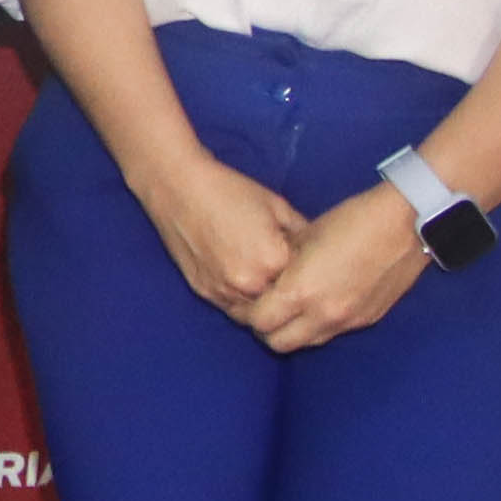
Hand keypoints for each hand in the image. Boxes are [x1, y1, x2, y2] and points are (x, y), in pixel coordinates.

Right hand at [119, 149, 309, 320]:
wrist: (179, 187)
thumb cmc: (231, 191)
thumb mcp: (278, 206)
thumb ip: (304, 234)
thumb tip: (320, 252)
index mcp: (274, 261)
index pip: (305, 280)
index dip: (308, 272)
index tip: (308, 264)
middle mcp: (250, 284)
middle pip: (282, 302)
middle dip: (288, 291)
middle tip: (287, 275)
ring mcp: (224, 292)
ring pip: (257, 313)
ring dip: (264, 302)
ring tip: (266, 280)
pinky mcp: (204, 293)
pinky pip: (232, 309)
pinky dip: (242, 301)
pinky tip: (245, 282)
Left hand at [235, 179, 431, 353]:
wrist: (406, 224)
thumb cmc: (351, 220)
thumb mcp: (305, 236)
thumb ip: (282, 263)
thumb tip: (268, 275)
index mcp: (300, 291)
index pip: (258, 322)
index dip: (247, 313)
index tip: (247, 301)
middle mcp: (322, 315)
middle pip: (279, 343)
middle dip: (266, 329)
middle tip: (265, 310)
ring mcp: (347, 322)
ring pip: (307, 342)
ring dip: (294, 331)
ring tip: (293, 309)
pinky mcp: (367, 320)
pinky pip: (333, 333)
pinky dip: (320, 324)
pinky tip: (322, 303)